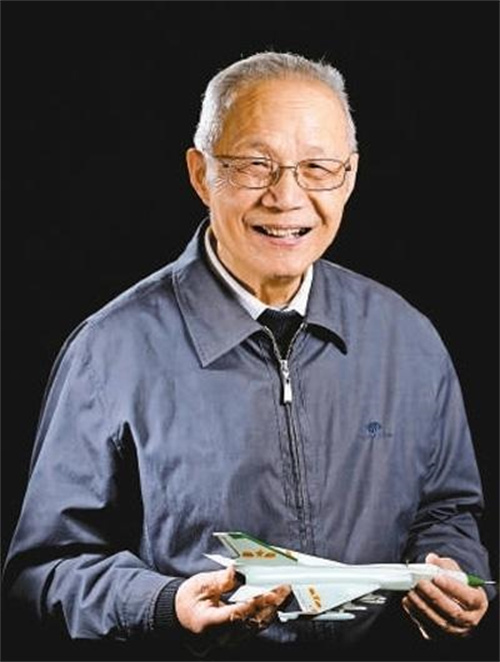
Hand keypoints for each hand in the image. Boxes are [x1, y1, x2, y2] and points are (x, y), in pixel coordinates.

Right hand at [175, 566, 289, 635]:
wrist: (180, 616)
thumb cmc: (188, 599)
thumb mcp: (201, 584)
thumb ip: (222, 580)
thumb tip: (239, 570)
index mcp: (208, 624)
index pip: (236, 615)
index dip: (255, 604)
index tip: (270, 592)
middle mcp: (220, 637)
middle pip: (251, 623)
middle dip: (271, 605)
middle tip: (285, 588)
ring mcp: (229, 640)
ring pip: (256, 626)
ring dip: (272, 609)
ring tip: (284, 592)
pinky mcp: (236, 637)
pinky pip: (255, 627)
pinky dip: (266, 613)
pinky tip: (275, 601)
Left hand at [402, 553, 488, 638]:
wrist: (453, 601)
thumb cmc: (455, 585)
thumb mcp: (454, 571)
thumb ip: (444, 565)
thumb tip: (431, 559)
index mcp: (478, 602)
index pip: (469, 598)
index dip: (453, 588)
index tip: (437, 577)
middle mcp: (470, 620)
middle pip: (453, 612)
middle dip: (434, 596)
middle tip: (420, 583)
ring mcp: (455, 631)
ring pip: (439, 622)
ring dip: (422, 606)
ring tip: (411, 591)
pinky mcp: (440, 636)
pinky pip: (428, 628)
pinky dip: (416, 615)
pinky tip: (409, 602)